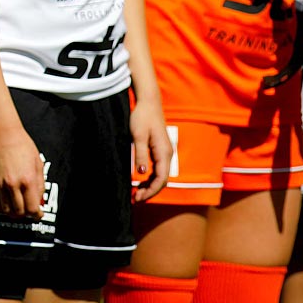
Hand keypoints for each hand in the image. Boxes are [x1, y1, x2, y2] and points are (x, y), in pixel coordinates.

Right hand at [0, 128, 46, 219]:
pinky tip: (6, 204)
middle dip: (26, 214)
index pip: (32, 208)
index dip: (37, 214)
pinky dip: (0, 207)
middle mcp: (13, 184)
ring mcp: (0, 184)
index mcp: (28, 180)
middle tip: (28, 211)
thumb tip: (39, 199)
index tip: (38, 214)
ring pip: (6, 210)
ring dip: (13, 212)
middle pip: (19, 212)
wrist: (3, 134)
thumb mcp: (38, 164)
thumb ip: (40, 184)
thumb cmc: (21, 145)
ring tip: (17, 209)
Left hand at [128, 85, 170, 202]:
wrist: (149, 103)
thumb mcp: (138, 136)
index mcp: (163, 152)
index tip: (138, 197)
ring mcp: (164, 153)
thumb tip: (140, 173)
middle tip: (134, 199)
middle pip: (162, 180)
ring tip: (136, 193)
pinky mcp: (160, 151)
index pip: (161, 179)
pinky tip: (139, 182)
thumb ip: (140, 155)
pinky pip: (157, 169)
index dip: (151, 191)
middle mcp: (167, 155)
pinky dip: (149, 178)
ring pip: (160, 176)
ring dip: (149, 186)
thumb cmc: (142, 117)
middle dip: (150, 192)